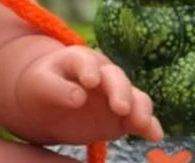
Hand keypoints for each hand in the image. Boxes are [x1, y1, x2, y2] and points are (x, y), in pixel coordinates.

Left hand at [13, 45, 163, 144]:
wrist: (47, 105)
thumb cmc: (40, 89)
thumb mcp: (39, 85)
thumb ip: (55, 88)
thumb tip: (78, 96)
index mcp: (78, 59)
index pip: (85, 61)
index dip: (89, 70)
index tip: (90, 82)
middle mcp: (103, 73)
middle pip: (116, 78)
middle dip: (119, 91)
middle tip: (120, 107)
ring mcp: (116, 94)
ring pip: (134, 97)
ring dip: (140, 109)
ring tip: (141, 123)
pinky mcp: (123, 116)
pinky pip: (140, 119)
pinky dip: (149, 126)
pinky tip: (155, 135)